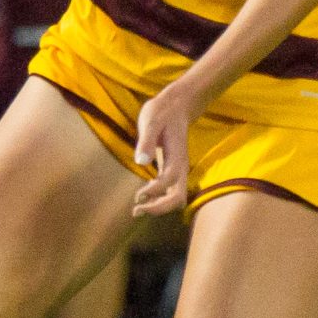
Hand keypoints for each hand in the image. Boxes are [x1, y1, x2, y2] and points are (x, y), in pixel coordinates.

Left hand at [131, 81, 199, 217]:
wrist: (177, 106)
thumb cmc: (162, 112)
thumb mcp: (151, 121)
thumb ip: (147, 141)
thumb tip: (141, 162)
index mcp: (177, 155)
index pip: (170, 180)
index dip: (155, 191)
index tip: (137, 196)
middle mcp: (181, 166)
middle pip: (178, 197)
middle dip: (159, 208)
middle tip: (137, 211)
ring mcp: (178, 170)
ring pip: (176, 198)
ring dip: (159, 207)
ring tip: (137, 210)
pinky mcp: (172, 170)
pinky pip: (170, 192)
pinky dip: (158, 200)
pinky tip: (143, 197)